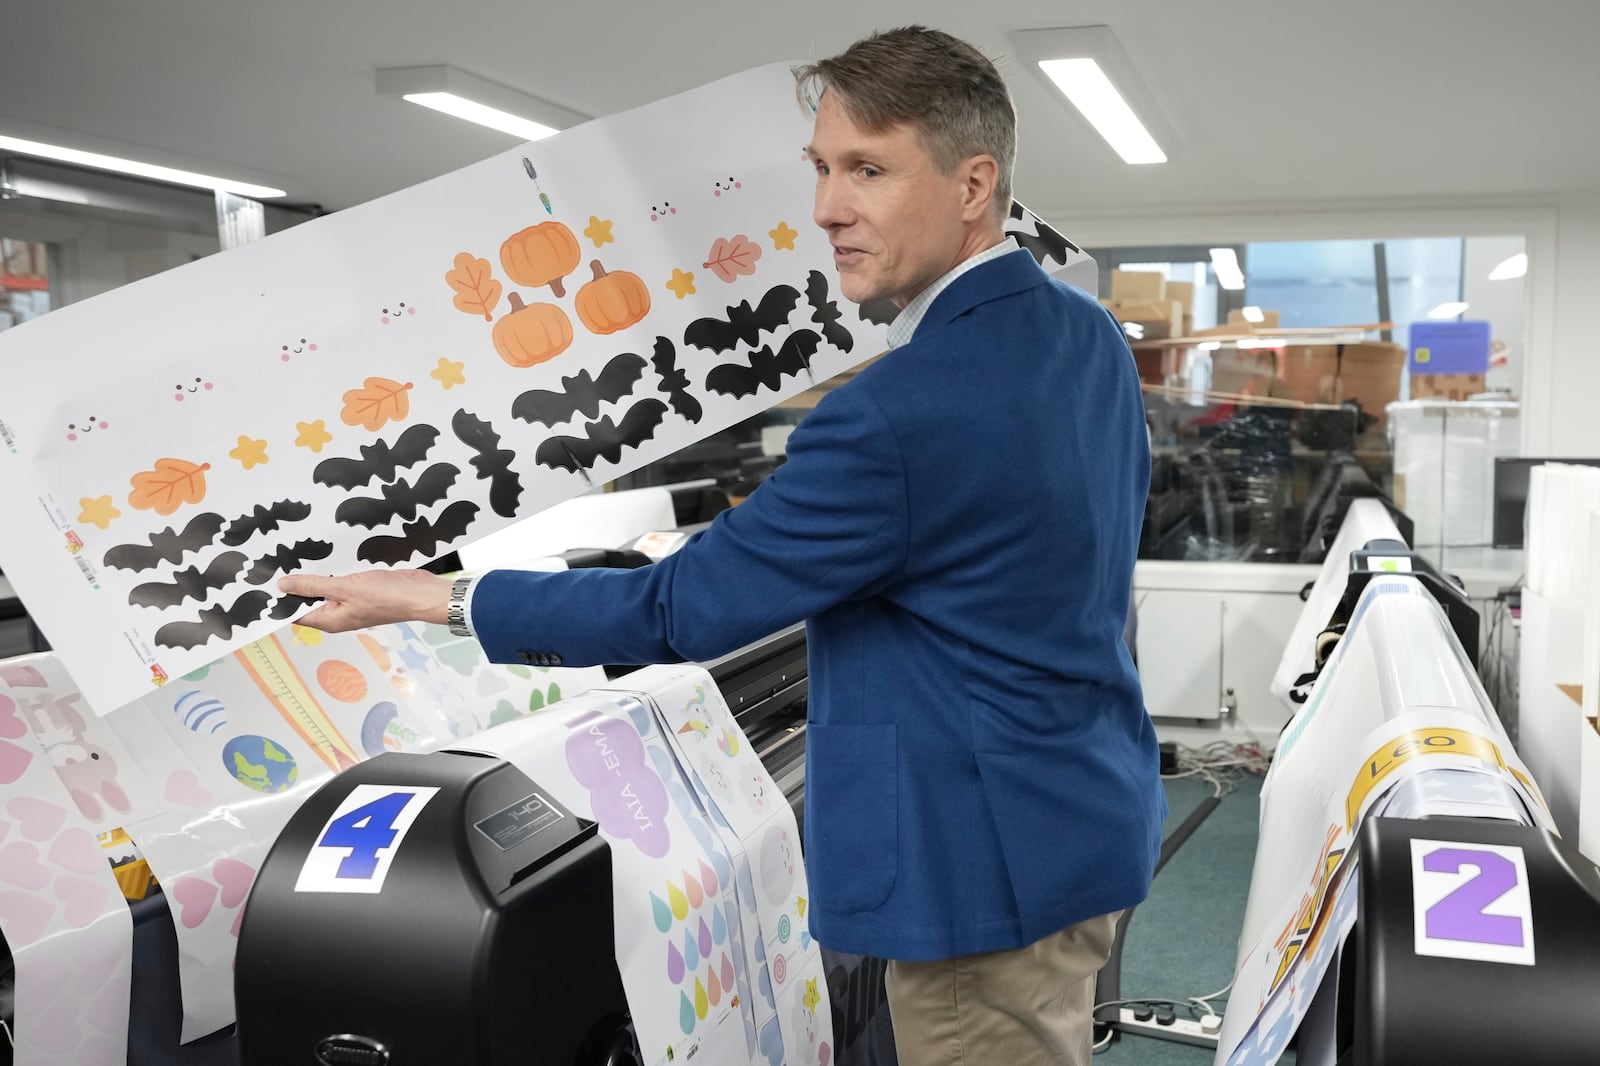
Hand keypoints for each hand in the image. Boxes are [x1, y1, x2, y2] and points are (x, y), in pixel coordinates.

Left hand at [278, 569, 452, 632]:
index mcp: (329, 620)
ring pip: (324, 589)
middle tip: (277, 563)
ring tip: (298, 557)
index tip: (264, 582)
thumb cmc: (387, 596)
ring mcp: (350, 603)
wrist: (420, 594)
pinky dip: (333, 572)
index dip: (279, 599)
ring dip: (315, 576)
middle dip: (295, 584)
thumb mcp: (344, 587)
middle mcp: (337, 614)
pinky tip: (327, 558)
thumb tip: (283, 585)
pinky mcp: (362, 592)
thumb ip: (313, 586)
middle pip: (308, 600)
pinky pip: (340, 582)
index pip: (294, 613)